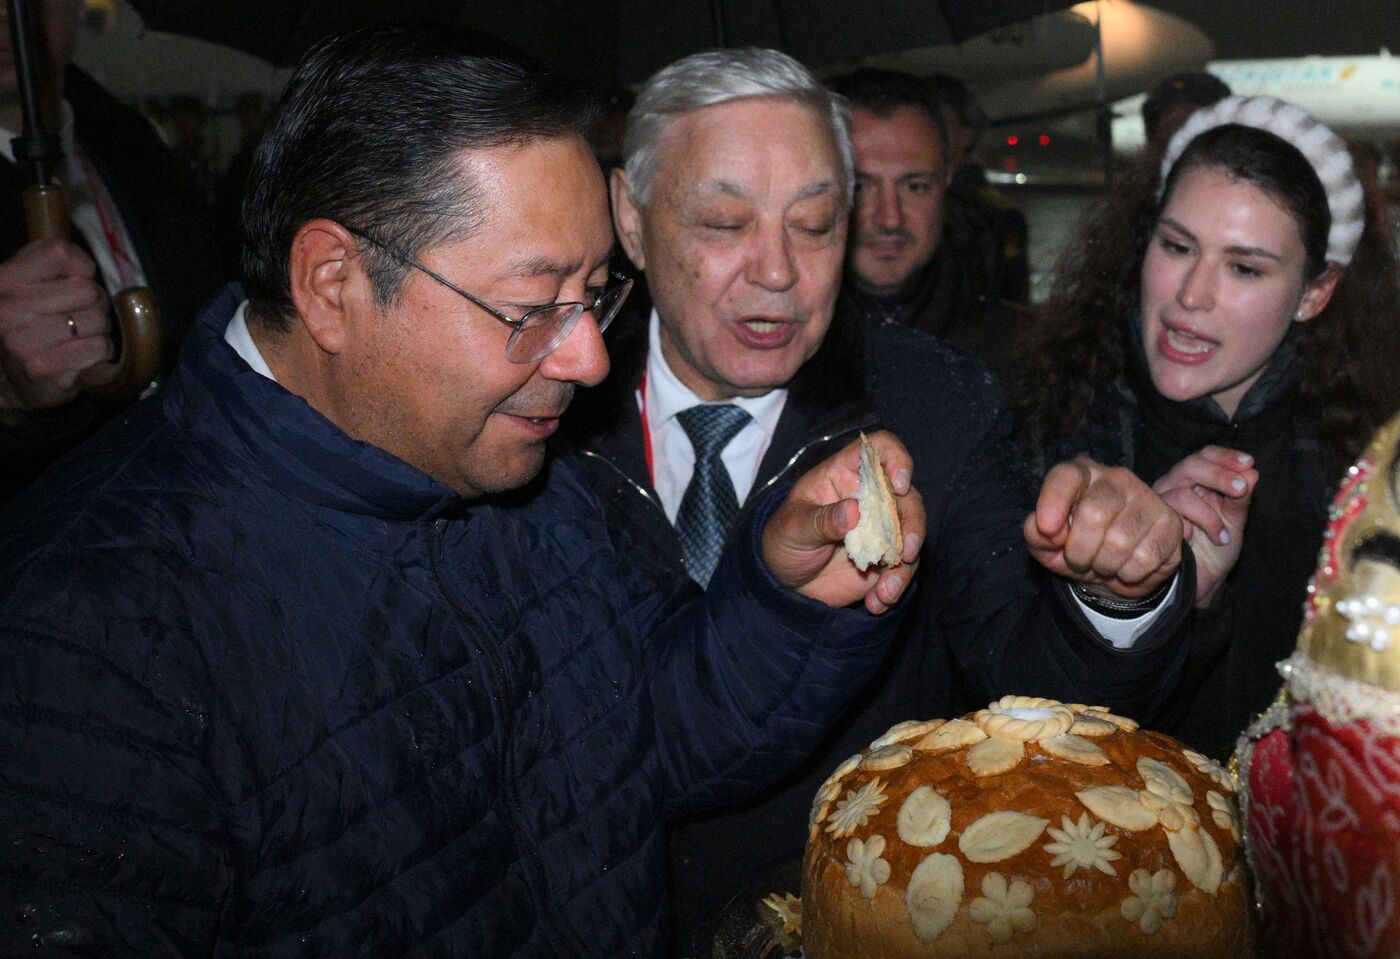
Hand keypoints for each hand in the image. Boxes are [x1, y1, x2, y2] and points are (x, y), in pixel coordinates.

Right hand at [0, 239, 112, 411]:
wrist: (8, 378)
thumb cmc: (29, 323)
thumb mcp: (30, 283)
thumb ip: (54, 263)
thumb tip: (87, 266)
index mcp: (3, 280)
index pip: (58, 252)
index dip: (81, 266)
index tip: (74, 281)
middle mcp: (5, 308)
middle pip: (88, 290)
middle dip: (95, 303)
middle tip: (81, 314)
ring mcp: (20, 341)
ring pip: (97, 320)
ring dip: (99, 330)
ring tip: (78, 335)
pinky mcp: (41, 368)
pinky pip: (97, 348)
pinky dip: (98, 351)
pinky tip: (79, 355)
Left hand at [761, 430, 923, 614]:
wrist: (783, 581)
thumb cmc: (783, 540)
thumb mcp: (793, 529)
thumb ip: (821, 520)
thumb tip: (853, 511)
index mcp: (845, 475)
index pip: (879, 449)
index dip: (895, 459)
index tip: (900, 483)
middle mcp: (870, 497)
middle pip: (907, 497)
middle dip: (912, 524)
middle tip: (906, 552)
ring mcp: (880, 528)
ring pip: (910, 536)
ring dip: (904, 567)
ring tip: (884, 592)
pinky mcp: (884, 558)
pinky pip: (902, 569)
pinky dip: (894, 588)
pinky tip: (876, 602)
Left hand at [1025, 457, 1181, 598]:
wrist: (1118, 568)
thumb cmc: (1078, 547)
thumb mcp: (1048, 545)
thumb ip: (1036, 534)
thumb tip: (1043, 529)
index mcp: (1082, 474)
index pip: (1066, 476)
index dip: (1053, 502)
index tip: (1047, 528)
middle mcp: (1116, 478)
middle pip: (1093, 514)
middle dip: (1079, 550)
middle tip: (1078, 560)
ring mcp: (1147, 498)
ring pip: (1120, 541)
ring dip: (1104, 565)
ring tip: (1103, 563)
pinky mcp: (1170, 523)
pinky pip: (1144, 559)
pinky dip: (1128, 574)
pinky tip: (1126, 567)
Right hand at [1152, 446, 1256, 607]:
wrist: (1201, 583)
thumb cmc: (1216, 550)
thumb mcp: (1235, 522)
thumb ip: (1241, 499)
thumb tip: (1252, 472)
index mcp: (1196, 481)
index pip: (1205, 455)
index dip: (1225, 456)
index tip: (1248, 463)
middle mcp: (1175, 487)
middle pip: (1190, 465)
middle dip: (1218, 474)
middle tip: (1241, 489)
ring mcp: (1160, 504)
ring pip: (1181, 493)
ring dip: (1208, 514)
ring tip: (1222, 535)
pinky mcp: (1151, 523)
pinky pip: (1170, 517)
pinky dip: (1193, 528)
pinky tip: (1204, 541)